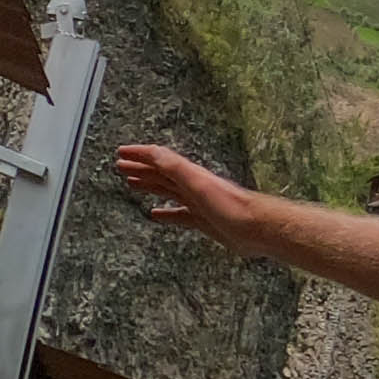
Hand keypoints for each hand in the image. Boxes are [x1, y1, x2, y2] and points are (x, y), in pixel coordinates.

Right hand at [114, 143, 253, 242]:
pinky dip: (166, 213)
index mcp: (189, 175)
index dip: (140, 154)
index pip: (160, 159)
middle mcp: (193, 186)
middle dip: (141, 168)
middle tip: (121, 166)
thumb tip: (151, 151)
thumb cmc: (230, 205)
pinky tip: (156, 215)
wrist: (257, 227)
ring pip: (169, 191)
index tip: (121, 152)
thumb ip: (175, 166)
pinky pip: (179, 215)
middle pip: (162, 174)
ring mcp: (199, 203)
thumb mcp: (197, 182)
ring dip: (150, 186)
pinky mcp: (204, 221)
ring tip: (132, 183)